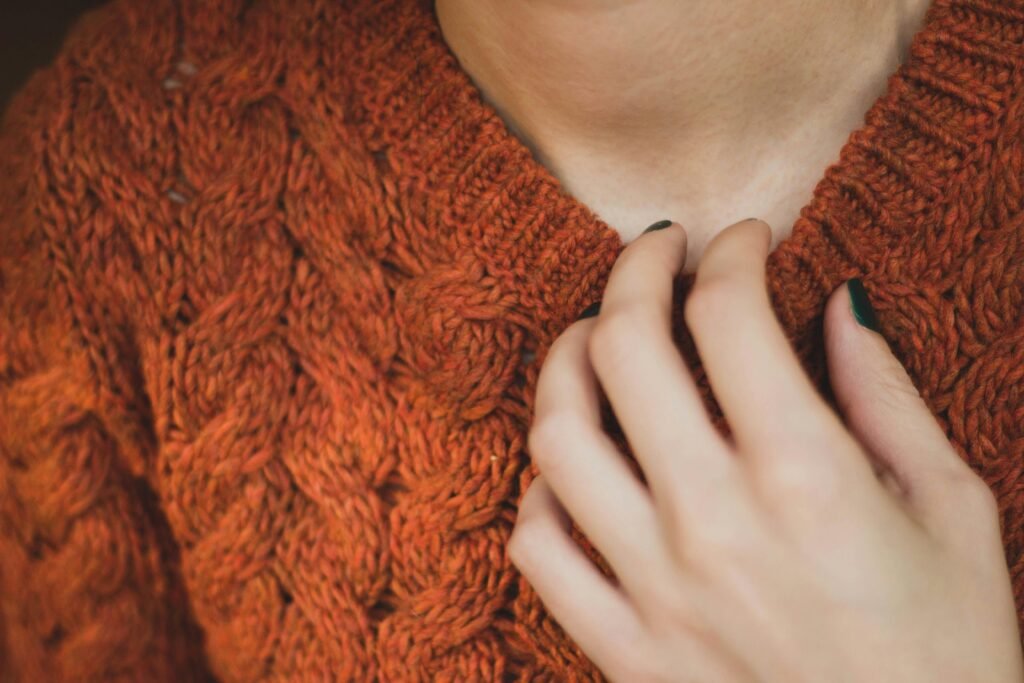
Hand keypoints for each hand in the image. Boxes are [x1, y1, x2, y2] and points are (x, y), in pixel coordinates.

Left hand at [509, 218, 1023, 681]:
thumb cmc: (951, 652)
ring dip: (566, 364)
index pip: (727, 317)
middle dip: (634, 273)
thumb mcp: (953, 510)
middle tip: (656, 253)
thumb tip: (838, 304)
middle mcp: (713, 523)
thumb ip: (885, 395)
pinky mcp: (623, 647)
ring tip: (593, 339)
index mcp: (807, 480)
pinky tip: (575, 467)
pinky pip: (540, 546)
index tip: (741, 243)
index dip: (730, 255)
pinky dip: (543, 489)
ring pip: (558, 438)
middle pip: (623, 349)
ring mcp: (654, 589)